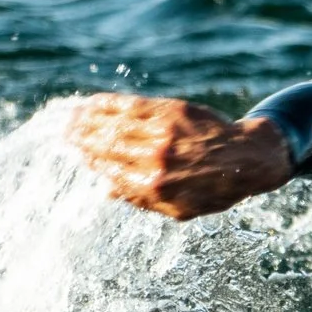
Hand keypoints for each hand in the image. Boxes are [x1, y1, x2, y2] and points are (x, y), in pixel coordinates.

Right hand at [62, 93, 293, 220]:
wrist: (251, 159)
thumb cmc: (217, 189)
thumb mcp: (182, 209)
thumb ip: (143, 200)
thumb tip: (107, 190)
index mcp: (154, 187)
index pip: (109, 170)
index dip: (88, 159)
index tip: (72, 151)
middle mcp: (155, 159)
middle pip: (105, 145)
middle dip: (78, 137)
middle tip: (59, 130)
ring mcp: (163, 133)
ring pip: (114, 124)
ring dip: (86, 118)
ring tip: (67, 115)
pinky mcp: (172, 112)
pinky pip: (133, 106)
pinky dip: (108, 104)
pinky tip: (93, 102)